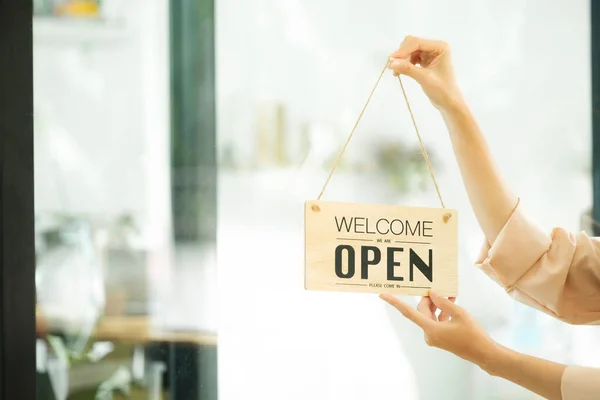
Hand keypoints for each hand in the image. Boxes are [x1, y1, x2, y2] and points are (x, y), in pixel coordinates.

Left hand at [380, 291, 496, 366]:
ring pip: (430, 316)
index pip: (408, 312)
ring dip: (438, 306)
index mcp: (431, 329)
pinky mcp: (440, 338)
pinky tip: (451, 305)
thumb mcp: (459, 313)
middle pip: (422, 311)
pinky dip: (442, 313)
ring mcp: (434, 337)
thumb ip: (443, 302)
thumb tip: (432, 293)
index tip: (382, 295)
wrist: (484, 353)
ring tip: (450, 296)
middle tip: (440, 289)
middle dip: (430, 299)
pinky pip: (436, 322)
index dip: (395, 302)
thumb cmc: (473, 334)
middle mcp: (429, 334)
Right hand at [388, 35, 463, 111]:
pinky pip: (411, 58)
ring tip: (396, 72)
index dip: (403, 50)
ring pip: (410, 51)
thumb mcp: (424, 78)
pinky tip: (400, 72)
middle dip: (402, 54)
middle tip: (393, 67)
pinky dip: (405, 64)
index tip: (390, 60)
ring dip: (402, 60)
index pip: (417, 43)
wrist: (448, 102)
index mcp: (440, 47)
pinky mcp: (426, 61)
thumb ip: (407, 69)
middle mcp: (435, 47)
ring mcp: (430, 54)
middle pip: (412, 44)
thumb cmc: (442, 90)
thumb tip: (391, 63)